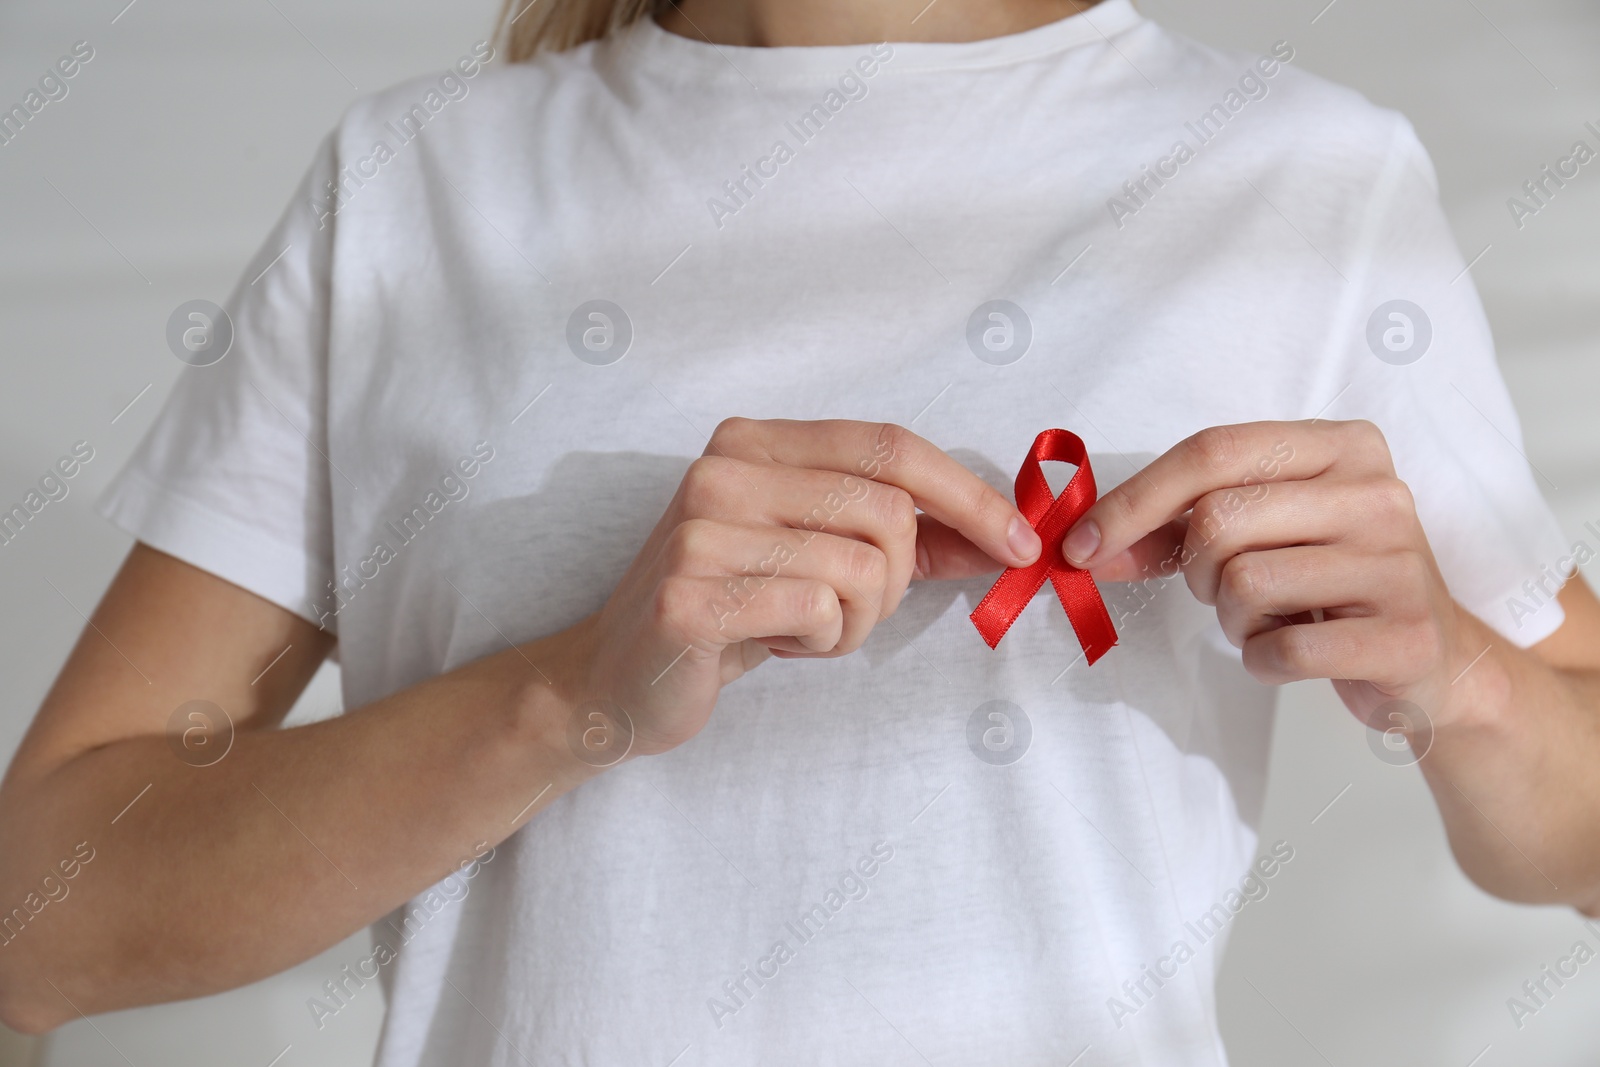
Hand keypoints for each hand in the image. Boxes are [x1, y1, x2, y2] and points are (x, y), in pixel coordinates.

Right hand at [558, 419, 1042, 756]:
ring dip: (857, 621)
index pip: (889, 445)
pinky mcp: (691, 595)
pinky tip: (775, 644)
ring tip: (803, 629)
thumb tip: (1003, 532)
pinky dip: (821, 642)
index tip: (1018, 542)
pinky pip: (820, 611)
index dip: (966, 493)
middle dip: (899, 579)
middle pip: (887, 511)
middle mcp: (722, 470)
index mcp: (753, 442)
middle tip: (850, 609)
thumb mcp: (813, 553)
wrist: (616, 678)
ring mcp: (700, 530)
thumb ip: (900, 534)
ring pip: (862, 568)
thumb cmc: (729, 611)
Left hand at [1061, 420, 1475, 732]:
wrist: (1435, 660)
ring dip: (1235, 621)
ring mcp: (1398, 561)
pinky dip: (1265, 660)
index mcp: (1340, 445)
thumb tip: (1081, 545)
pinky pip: (1284, 649)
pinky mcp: (1405, 634)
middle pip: (1219, 521)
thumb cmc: (1328, 585)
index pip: (1212, 451)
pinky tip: (1297, 653)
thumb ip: (1173, 529)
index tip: (1079, 544)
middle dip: (1197, 571)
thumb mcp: (1260, 535)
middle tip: (1228, 591)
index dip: (1133, 500)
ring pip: (1245, 585)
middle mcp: (1377, 489)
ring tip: (1276, 619)